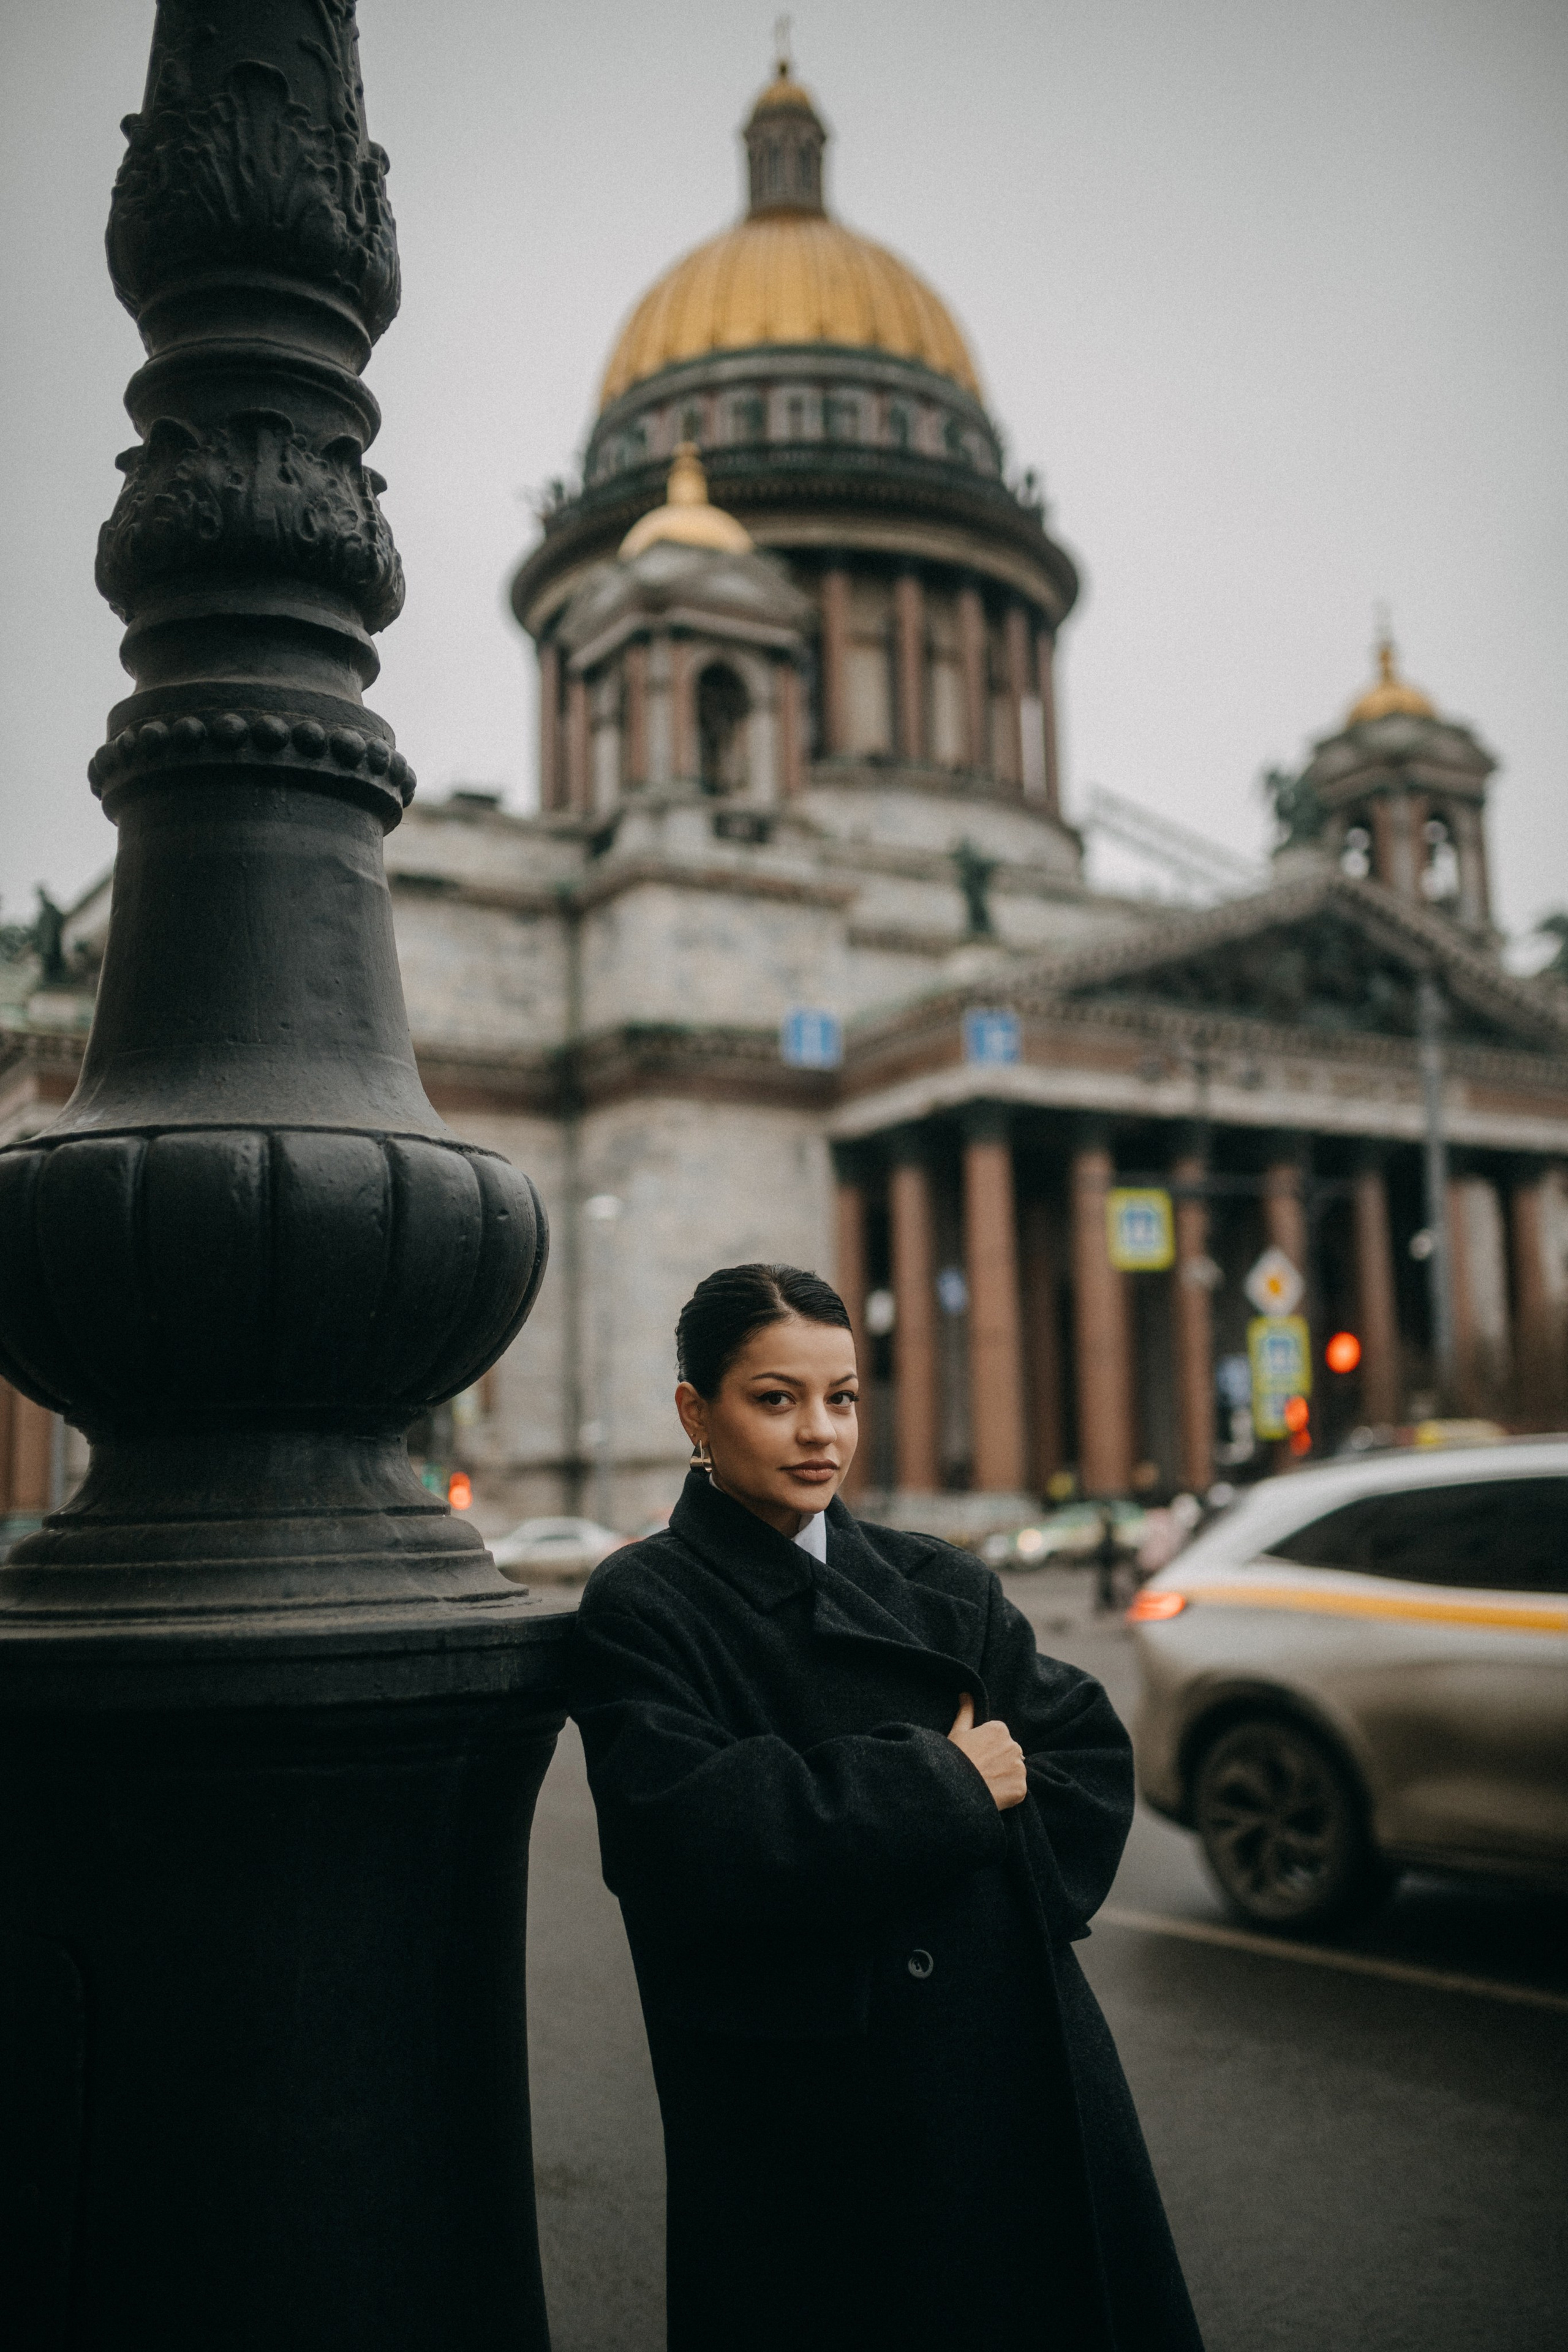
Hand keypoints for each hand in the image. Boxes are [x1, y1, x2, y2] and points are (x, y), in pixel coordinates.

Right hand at [947, 1692, 1027, 1811]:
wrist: (956, 1790)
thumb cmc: (954, 1758)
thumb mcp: (957, 1732)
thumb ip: (966, 1712)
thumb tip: (966, 1694)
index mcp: (999, 1729)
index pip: (998, 1738)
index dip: (986, 1749)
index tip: (976, 1757)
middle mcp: (1014, 1745)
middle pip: (1008, 1754)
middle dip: (998, 1761)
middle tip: (980, 1771)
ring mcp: (1019, 1768)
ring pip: (1014, 1771)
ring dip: (1004, 1777)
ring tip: (985, 1783)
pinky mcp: (1021, 1787)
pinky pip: (1017, 1789)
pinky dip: (1008, 1793)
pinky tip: (992, 1793)